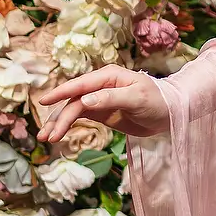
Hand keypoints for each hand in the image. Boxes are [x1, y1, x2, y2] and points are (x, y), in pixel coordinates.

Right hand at [36, 67, 169, 144]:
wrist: (170, 113)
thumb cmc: (158, 101)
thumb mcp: (137, 98)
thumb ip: (111, 98)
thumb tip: (85, 101)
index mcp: (109, 76)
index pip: (80, 85)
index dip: (61, 92)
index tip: (45, 101)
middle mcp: (100, 86)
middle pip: (73, 101)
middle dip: (58, 117)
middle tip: (47, 135)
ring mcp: (98, 99)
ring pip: (72, 110)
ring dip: (59, 123)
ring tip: (46, 138)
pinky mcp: (100, 113)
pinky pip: (79, 118)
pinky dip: (68, 126)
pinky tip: (57, 135)